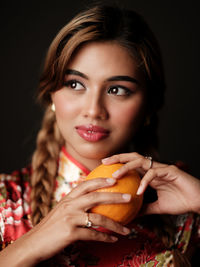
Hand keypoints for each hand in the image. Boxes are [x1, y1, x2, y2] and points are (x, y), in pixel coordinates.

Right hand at [1, 177, 130, 265]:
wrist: (34, 243)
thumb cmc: (51, 227)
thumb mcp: (61, 211)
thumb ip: (75, 204)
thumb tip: (92, 202)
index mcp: (68, 198)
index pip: (86, 184)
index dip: (101, 180)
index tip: (114, 178)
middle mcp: (69, 205)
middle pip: (95, 197)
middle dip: (114, 196)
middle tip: (129, 197)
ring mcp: (70, 218)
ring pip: (98, 218)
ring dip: (115, 224)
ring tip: (127, 228)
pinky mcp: (71, 233)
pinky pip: (93, 235)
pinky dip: (105, 238)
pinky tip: (113, 240)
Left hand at [102, 153, 199, 215]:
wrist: (198, 201)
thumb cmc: (180, 201)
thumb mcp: (158, 206)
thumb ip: (145, 208)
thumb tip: (132, 215)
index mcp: (150, 173)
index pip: (131, 165)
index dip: (118, 164)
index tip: (105, 168)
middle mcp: (154, 168)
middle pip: (133, 157)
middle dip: (118, 157)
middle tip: (104, 162)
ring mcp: (162, 168)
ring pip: (141, 161)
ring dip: (127, 167)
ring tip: (115, 175)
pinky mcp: (171, 171)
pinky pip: (154, 173)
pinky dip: (145, 181)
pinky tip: (139, 191)